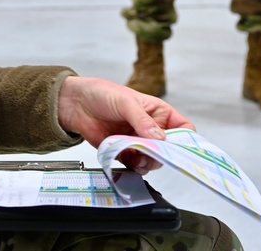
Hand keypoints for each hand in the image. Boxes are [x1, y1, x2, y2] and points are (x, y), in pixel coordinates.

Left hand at [56, 76, 194, 173]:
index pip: (183, 128)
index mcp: (158, 113)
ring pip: (153, 160)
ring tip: (135, 156)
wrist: (75, 104)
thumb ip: (143, 121)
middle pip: (168, 150)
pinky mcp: (124, 152)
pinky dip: (132, 166)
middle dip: (162, 154)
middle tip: (150, 154)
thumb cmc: (102, 94)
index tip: (180, 150)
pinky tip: (125, 158)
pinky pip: (135, 165)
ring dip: (146, 162)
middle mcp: (151, 129)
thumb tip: (160, 138)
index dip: (186, 140)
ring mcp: (138, 142)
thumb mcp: (126, 102)